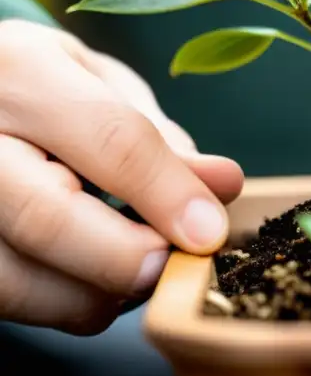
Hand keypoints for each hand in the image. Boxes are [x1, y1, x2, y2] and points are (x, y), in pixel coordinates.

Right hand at [0, 20, 243, 334]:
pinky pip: (2, 297)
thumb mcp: (101, 84)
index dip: (168, 194)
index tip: (210, 231)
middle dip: (126, 257)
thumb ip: (156, 136)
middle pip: (46, 216)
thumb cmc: (44, 83)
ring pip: (15, 276)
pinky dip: (58, 305)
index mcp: (21, 69)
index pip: (110, 139)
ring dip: (93, 295)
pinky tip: (93, 287)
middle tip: (171, 268)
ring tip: (136, 276)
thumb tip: (223, 185)